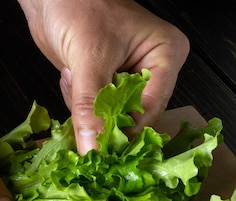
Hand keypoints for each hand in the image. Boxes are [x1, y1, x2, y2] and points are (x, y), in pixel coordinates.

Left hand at [18, 0, 189, 153]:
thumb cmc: (78, 6)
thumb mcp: (89, 57)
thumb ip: (91, 106)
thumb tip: (93, 148)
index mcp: (166, 56)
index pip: (151, 108)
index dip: (126, 132)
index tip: (102, 151)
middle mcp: (152, 70)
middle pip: (133, 118)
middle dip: (103, 118)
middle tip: (81, 117)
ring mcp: (128, 78)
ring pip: (111, 118)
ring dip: (86, 107)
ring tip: (73, 74)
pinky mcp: (105, 84)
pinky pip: (95, 112)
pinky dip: (78, 103)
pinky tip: (70, 75)